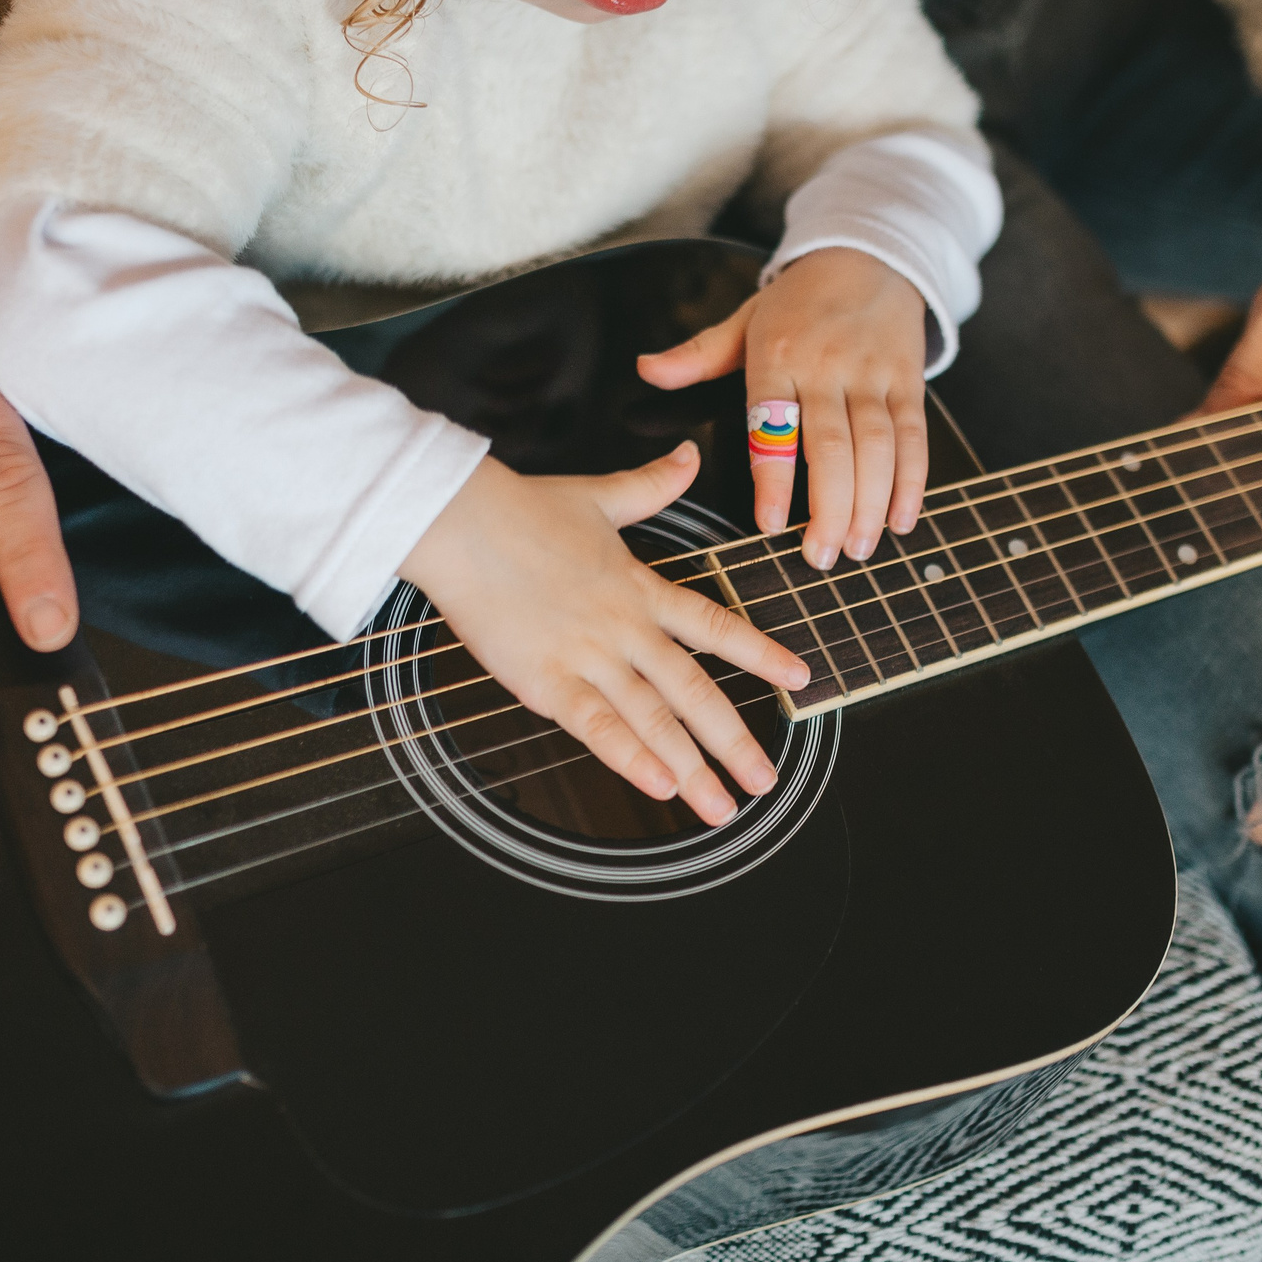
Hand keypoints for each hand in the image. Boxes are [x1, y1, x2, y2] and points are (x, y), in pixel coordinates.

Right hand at [398, 447, 807, 825]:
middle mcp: (625, 628)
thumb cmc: (522, 509)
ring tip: (720, 806)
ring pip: (652, 718)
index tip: (799, 679)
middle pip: (693, 690)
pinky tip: (660, 786)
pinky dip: (630, 757)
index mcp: (640, 587)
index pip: (715, 625)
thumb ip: (651, 485)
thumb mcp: (600, 495)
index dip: (760, 653)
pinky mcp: (545, 680)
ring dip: (691, 766)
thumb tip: (689, 455)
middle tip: (763, 780)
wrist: (463, 522)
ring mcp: (588, 656)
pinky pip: (596, 726)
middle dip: (733, 740)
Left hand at [636, 247, 929, 569]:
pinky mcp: (908, 380)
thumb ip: (698, 355)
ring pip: (876, 447)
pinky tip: (900, 518)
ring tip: (857, 548)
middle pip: (831, 446)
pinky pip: (912, 435)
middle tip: (820, 556)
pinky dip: (910, 481)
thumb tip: (648, 369)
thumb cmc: (800, 301)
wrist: (868, 256)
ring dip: (870, 503)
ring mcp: (871, 374)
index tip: (769, 524)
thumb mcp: (743, 320)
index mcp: (777, 355)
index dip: (773, 477)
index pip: (772, 423)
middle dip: (829, 508)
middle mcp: (827, 367)